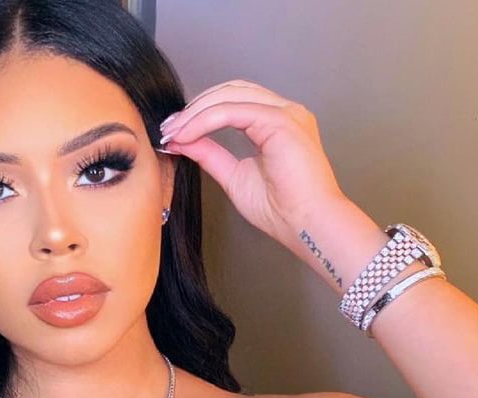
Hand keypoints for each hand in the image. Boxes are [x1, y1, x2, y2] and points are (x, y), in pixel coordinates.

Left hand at [159, 80, 347, 253]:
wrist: (308, 225)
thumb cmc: (282, 210)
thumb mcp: (234, 177)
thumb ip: (211, 155)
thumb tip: (183, 141)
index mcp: (278, 124)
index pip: (234, 102)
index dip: (201, 112)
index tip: (175, 131)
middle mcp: (285, 112)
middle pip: (231, 92)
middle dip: (195, 108)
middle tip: (169, 128)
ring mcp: (286, 113)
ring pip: (230, 96)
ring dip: (196, 112)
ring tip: (174, 131)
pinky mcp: (281, 121)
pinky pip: (234, 111)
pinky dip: (205, 120)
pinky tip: (187, 134)